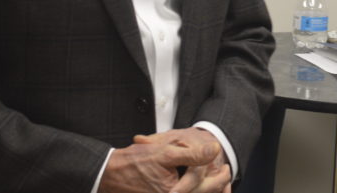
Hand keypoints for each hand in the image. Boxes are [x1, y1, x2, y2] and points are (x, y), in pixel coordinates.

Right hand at [100, 127, 230, 192]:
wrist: (110, 174)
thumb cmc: (135, 162)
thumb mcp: (166, 153)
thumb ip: (193, 154)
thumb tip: (215, 149)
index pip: (205, 183)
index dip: (216, 172)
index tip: (222, 162)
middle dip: (218, 184)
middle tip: (226, 171)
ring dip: (209, 190)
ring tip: (219, 180)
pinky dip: (195, 190)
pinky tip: (202, 187)